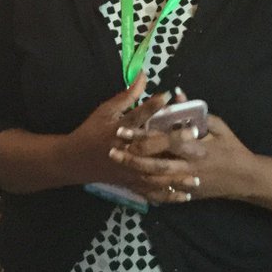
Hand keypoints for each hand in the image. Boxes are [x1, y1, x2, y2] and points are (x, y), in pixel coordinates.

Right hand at [62, 75, 195, 199]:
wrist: (74, 160)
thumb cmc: (92, 131)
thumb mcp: (106, 110)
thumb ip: (127, 95)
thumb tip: (144, 75)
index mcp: (118, 130)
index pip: (136, 116)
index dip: (152, 106)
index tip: (169, 96)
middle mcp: (125, 151)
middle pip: (150, 146)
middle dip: (173, 141)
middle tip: (195, 134)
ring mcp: (128, 170)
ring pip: (154, 175)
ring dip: (175, 176)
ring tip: (196, 176)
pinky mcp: (130, 183)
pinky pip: (150, 192)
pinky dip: (167, 196)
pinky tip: (185, 196)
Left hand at [110, 94, 248, 205]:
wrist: (246, 178)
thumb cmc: (232, 147)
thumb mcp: (218, 125)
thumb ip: (196, 112)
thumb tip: (176, 96)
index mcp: (196, 147)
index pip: (164, 141)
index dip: (143, 136)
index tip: (123, 130)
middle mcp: (189, 166)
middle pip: (156, 164)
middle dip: (132, 157)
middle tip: (112, 149)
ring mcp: (187, 184)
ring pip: (157, 181)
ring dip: (136, 172)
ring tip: (117, 163)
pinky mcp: (188, 195)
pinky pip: (165, 194)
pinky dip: (149, 190)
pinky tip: (133, 183)